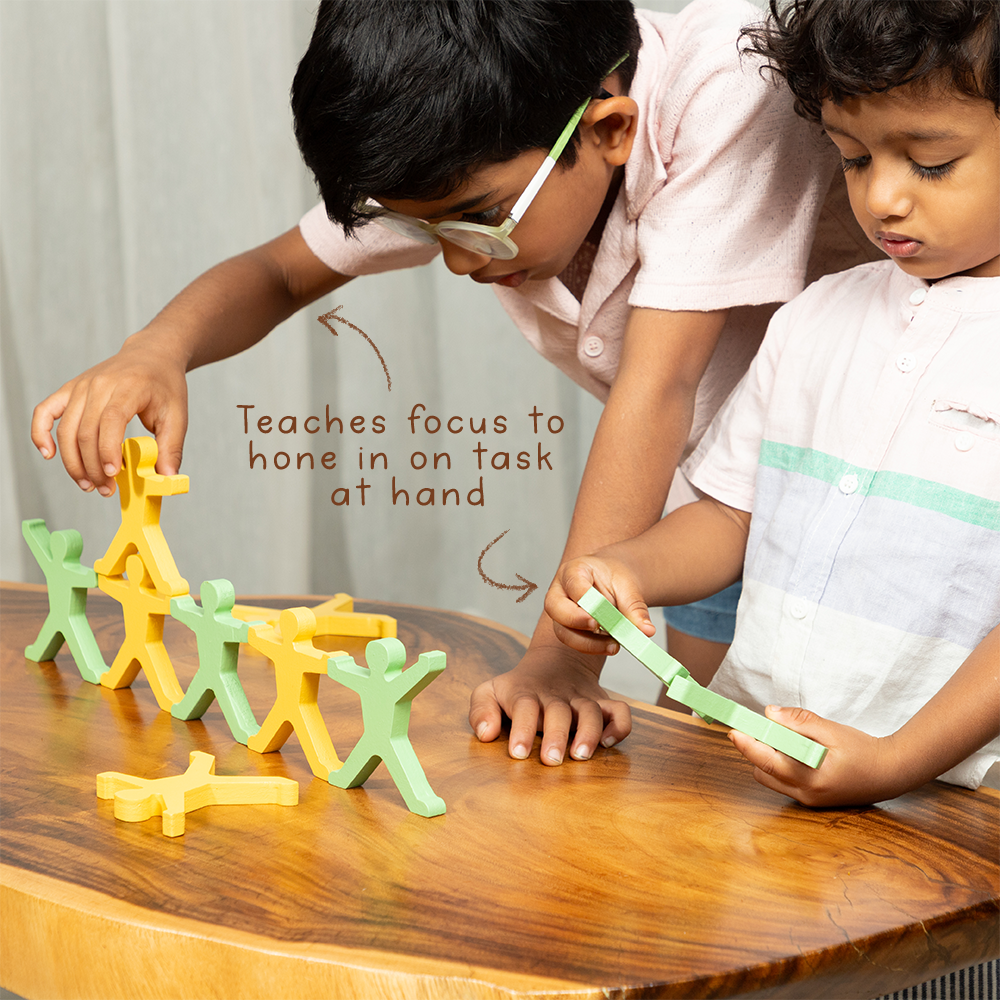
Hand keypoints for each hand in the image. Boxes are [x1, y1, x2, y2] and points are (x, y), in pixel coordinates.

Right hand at [31, 331, 188, 495]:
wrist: (152, 356)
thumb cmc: (165, 386)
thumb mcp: (177, 415)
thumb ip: (171, 448)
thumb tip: (166, 478)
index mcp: (129, 387)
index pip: (111, 420)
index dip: (108, 450)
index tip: (114, 474)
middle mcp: (100, 384)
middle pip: (86, 431)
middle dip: (93, 466)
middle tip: (105, 489)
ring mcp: (82, 386)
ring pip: (66, 429)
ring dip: (73, 461)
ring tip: (88, 484)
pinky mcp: (70, 390)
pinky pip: (45, 411)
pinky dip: (40, 433)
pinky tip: (49, 455)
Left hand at [468, 640, 631, 765]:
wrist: (555, 660)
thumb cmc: (516, 688)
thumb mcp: (490, 691)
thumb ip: (481, 710)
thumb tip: (486, 734)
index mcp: (525, 692)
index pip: (523, 706)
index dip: (521, 728)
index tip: (517, 753)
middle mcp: (555, 695)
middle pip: (558, 711)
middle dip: (556, 735)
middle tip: (551, 760)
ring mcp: (580, 698)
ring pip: (591, 711)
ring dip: (589, 732)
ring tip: (580, 756)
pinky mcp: (602, 703)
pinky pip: (620, 711)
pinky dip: (619, 726)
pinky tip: (608, 743)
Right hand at [544, 554, 655, 654]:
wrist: (610, 581)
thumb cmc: (614, 579)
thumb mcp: (628, 586)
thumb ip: (635, 607)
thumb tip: (646, 631)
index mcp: (574, 571)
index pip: (573, 584)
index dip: (584, 600)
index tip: (597, 616)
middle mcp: (560, 591)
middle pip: (555, 608)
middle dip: (576, 622)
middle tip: (598, 628)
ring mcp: (560, 612)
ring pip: (563, 631)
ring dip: (588, 643)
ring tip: (614, 645)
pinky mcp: (567, 629)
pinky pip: (574, 642)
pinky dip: (593, 647)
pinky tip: (611, 646)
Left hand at [729, 705, 905, 806]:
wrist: (892, 773)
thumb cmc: (865, 751)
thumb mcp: (833, 731)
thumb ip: (800, 722)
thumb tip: (769, 713)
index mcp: (810, 779)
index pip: (767, 762)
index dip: (747, 744)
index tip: (733, 729)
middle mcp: (805, 795)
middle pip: (763, 771)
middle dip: (758, 749)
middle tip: (767, 726)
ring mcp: (807, 800)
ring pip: (771, 777)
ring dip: (769, 756)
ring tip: (788, 737)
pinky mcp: (811, 799)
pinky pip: (783, 780)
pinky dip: (781, 763)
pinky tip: (797, 749)